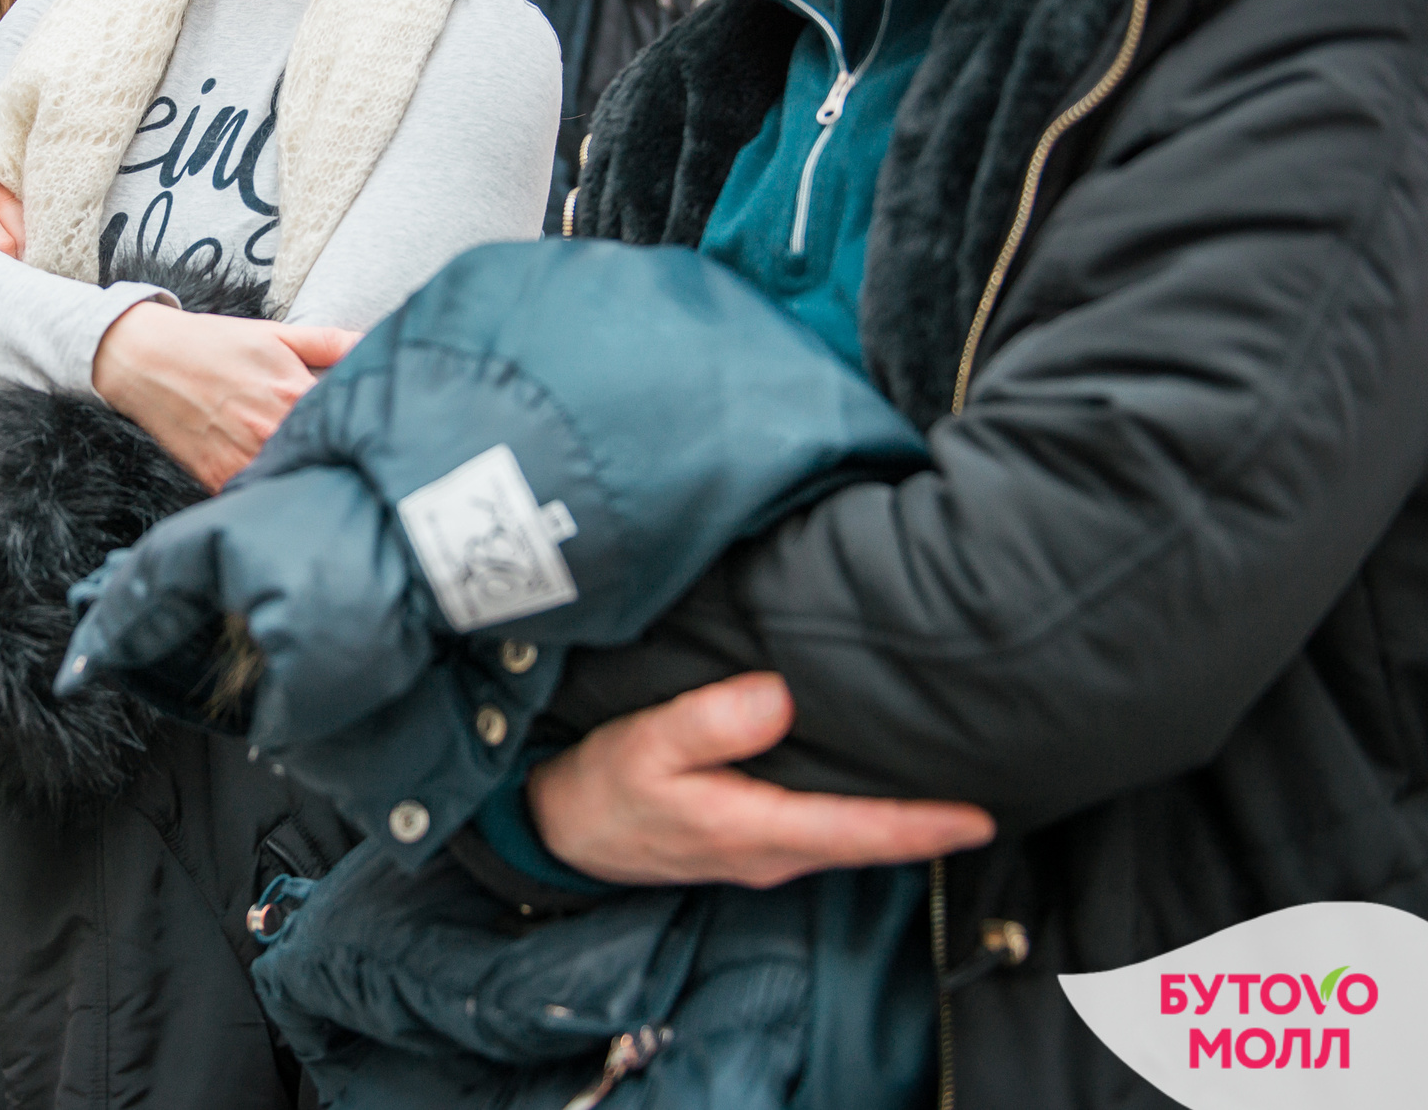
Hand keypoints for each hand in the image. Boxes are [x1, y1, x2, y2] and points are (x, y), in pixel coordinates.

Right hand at [91, 302, 358, 491]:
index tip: (374, 435)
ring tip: (320, 480)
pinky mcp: (217, 478)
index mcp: (295, 392)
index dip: (366, 429)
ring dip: (307, 481)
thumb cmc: (213, 344)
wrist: (146, 360)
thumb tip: (375, 346)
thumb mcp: (277, 334)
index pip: (350, 422)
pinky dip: (269, 495)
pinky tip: (280, 487)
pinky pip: (255, 496)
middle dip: (340, 459)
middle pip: (326, 458)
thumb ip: (332, 342)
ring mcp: (243, 458)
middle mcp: (272, 430)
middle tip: (355, 464)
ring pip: (293, 483)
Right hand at [525, 673, 996, 887]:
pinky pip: (823, 828)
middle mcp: (771, 851)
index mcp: (754, 830)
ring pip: (848, 837)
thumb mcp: (645, 746)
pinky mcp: (750, 838)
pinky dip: (861, 812)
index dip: (923, 825)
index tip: (982, 817)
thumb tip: (780, 697)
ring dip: (897, 818)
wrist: (558, 829)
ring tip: (947, 782)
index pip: (858, 832)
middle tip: (991, 787)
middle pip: (868, 842)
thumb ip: (710, 721)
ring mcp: (762, 850)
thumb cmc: (602, 786)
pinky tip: (873, 783)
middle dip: (928, 823)